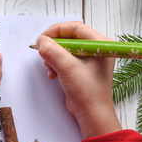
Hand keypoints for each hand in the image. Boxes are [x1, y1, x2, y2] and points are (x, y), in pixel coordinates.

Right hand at [36, 22, 121, 138]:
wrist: (92, 114)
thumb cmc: (88, 92)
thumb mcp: (68, 68)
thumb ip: (52, 51)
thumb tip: (41, 40)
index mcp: (100, 43)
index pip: (75, 27)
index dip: (56, 31)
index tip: (43, 39)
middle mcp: (95, 48)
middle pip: (68, 37)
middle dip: (54, 47)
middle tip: (44, 54)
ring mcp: (89, 58)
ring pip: (64, 48)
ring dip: (53, 57)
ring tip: (50, 69)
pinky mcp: (81, 67)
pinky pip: (64, 58)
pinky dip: (55, 64)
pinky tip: (53, 74)